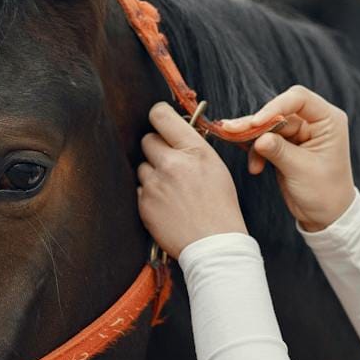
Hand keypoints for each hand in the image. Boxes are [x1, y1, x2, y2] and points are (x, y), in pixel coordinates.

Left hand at [137, 102, 247, 256]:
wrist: (214, 244)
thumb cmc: (220, 206)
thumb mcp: (216, 166)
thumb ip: (193, 146)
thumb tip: (174, 131)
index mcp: (194, 150)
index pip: (161, 115)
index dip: (158, 115)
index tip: (160, 121)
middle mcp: (171, 164)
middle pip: (147, 139)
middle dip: (156, 148)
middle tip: (170, 163)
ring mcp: (154, 184)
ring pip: (142, 166)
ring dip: (153, 174)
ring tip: (172, 190)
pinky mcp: (144, 204)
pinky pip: (139, 189)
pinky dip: (149, 195)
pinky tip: (167, 206)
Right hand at [233, 85, 355, 232]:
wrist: (326, 216)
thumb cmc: (325, 192)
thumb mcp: (301, 170)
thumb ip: (279, 151)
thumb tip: (258, 138)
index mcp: (328, 120)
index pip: (298, 99)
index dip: (275, 107)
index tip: (257, 122)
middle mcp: (314, 122)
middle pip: (278, 112)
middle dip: (256, 123)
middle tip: (232, 130)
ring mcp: (299, 133)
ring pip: (268, 126)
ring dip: (252, 139)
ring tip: (233, 142)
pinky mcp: (286, 146)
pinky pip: (265, 140)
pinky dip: (256, 152)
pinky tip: (254, 167)